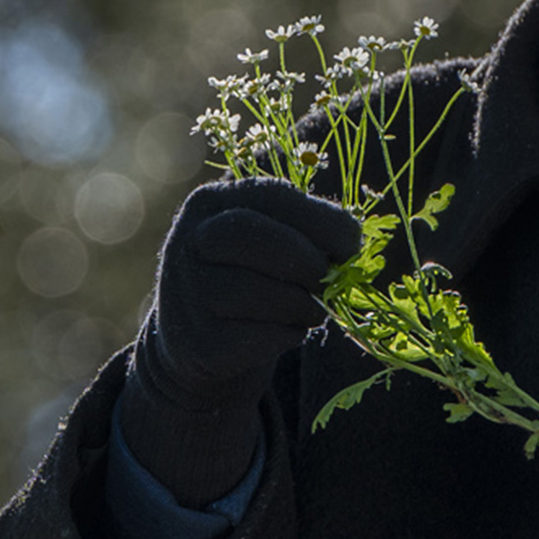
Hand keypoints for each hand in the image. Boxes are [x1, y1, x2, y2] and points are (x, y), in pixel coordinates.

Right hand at [118, 179, 361, 503]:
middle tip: (326, 282)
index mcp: (212, 202)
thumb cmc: (252, 279)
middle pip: (255, 237)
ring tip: (307, 311)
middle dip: (307, 261)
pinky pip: (257, 336)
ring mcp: (187, 292)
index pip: (274, 196)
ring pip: (258, 291)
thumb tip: (351, 248)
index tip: (352, 246)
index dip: (323, 220)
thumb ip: (308, 233)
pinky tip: (283, 333)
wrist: (198, 341)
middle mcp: (190, 240)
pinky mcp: (197, 342)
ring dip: (302, 305)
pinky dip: (285, 336)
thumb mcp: (271, 242)